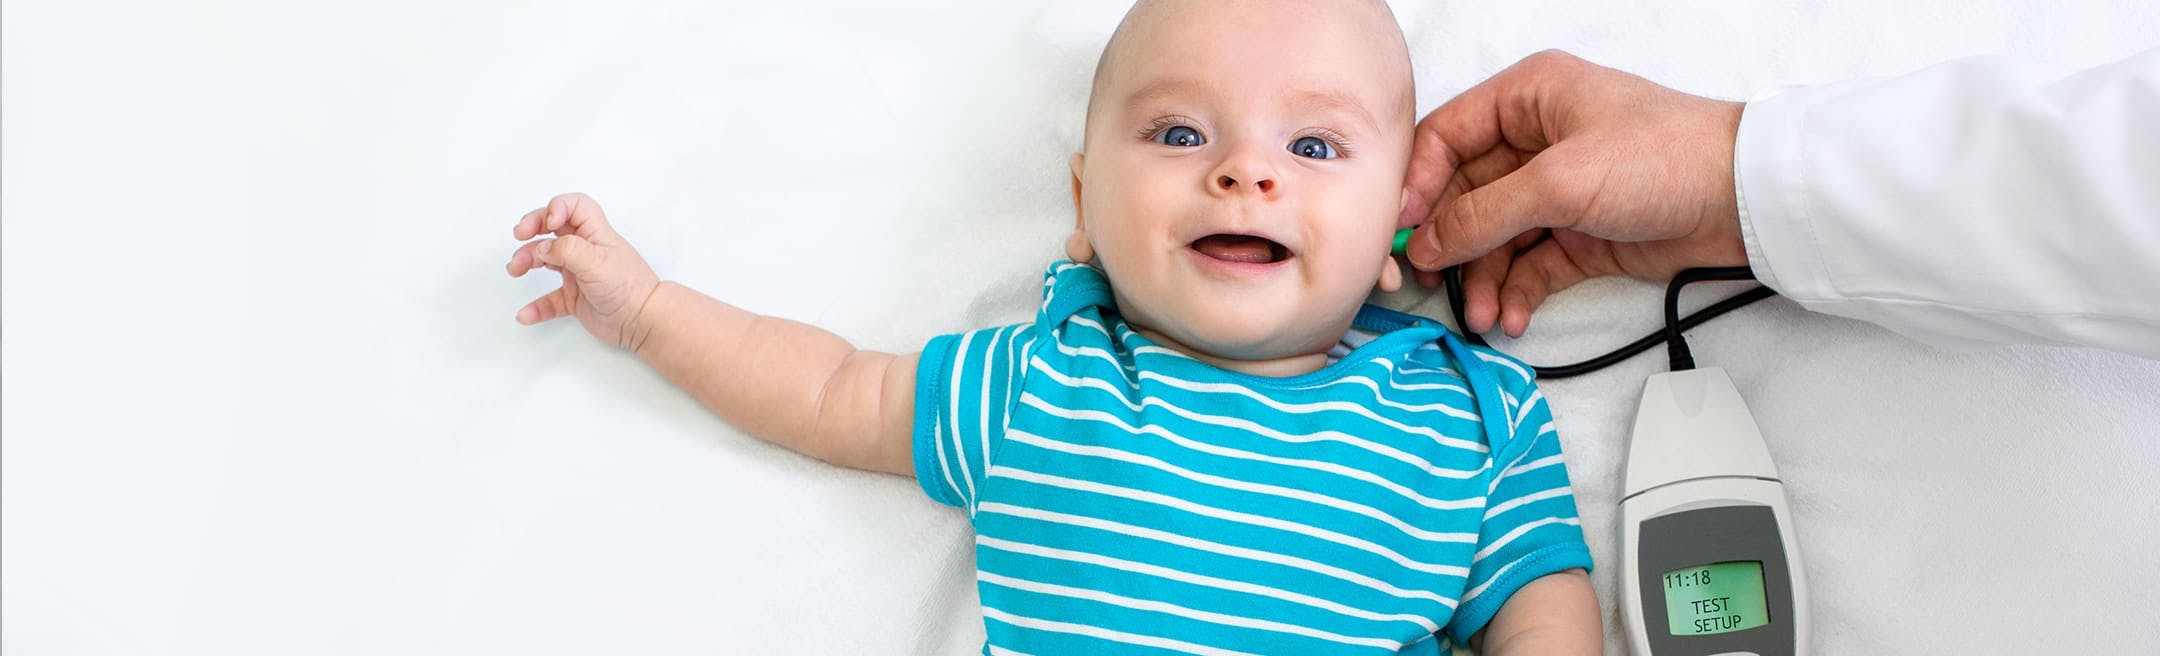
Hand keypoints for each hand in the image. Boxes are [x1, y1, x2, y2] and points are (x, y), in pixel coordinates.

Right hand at [505, 192, 660, 348]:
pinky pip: (549, 299)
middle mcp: (585, 250)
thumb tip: (542, 247)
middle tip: (519, 234)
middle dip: (532, 227)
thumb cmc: (629, 287)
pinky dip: (536, 306)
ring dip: (527, 261)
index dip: (557, 207)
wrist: (643, 322)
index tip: (548, 223)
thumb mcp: (597, 262)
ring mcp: (578, 273)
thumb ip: (566, 250)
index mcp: (595, 234)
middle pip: (552, 228)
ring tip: (515, 270)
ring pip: (545, 260)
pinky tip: (526, 314)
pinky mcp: (575, 298)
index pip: (574, 207)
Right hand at [1396, 50, 1747, 337]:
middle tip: (1431, 283)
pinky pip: (1530, 265)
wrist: (1743, 201)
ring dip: (1483, 278)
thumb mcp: (1560, 181)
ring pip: (1495, 238)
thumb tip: (1426, 245)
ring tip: (1482, 315)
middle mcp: (1537, 141)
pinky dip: (1517, 292)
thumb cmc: (1663, 158)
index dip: (1418, 186)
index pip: (1446, 138)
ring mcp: (1558, 190)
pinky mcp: (1581, 235)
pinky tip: (1513, 316)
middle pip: (1465, 196)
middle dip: (1451, 245)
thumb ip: (1484, 214)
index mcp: (1528, 99)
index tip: (1401, 233)